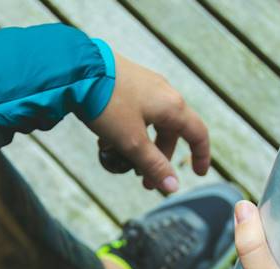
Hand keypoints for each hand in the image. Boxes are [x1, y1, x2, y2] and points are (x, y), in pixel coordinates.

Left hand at [88, 53, 209, 193]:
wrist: (78, 70)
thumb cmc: (108, 105)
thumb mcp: (132, 141)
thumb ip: (153, 165)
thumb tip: (173, 188)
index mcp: (172, 106)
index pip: (198, 133)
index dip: (201, 155)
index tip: (197, 173)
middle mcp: (164, 92)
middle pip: (171, 132)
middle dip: (159, 158)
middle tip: (144, 180)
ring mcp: (146, 84)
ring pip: (151, 123)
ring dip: (141, 146)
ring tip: (122, 161)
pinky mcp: (127, 81)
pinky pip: (135, 112)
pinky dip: (128, 130)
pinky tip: (107, 141)